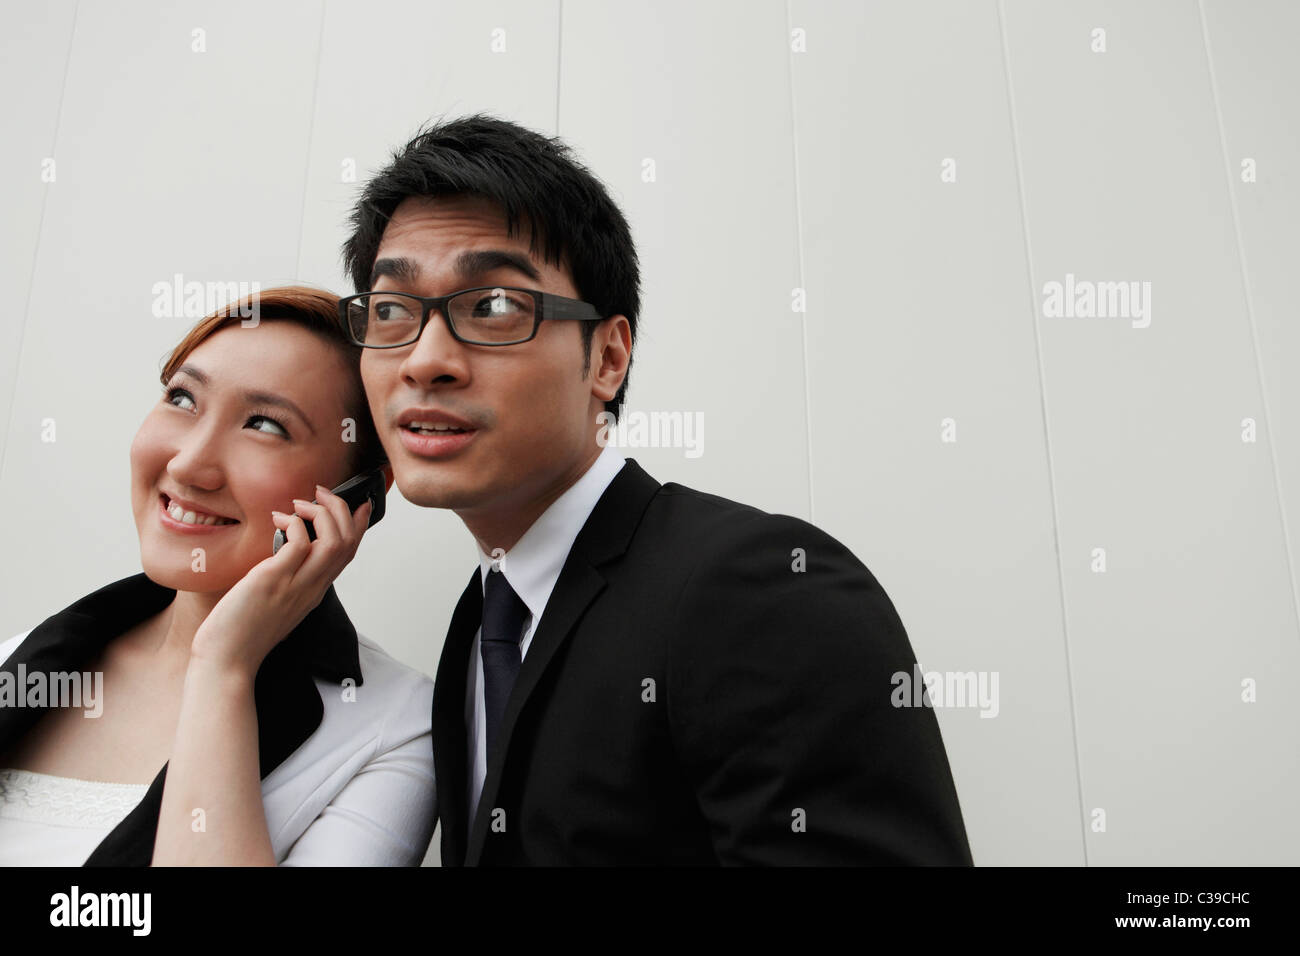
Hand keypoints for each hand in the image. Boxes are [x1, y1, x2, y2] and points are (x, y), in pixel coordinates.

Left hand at [191, 485, 373, 677]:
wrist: (227, 660)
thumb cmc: (243, 632)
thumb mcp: (276, 602)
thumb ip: (286, 579)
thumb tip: (280, 551)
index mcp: (315, 591)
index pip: (349, 554)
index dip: (359, 525)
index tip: (359, 504)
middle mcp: (313, 587)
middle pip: (348, 542)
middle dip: (341, 509)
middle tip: (321, 492)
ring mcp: (296, 584)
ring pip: (334, 541)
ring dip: (322, 513)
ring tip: (300, 503)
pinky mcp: (274, 580)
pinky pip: (299, 542)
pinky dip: (294, 523)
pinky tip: (277, 519)